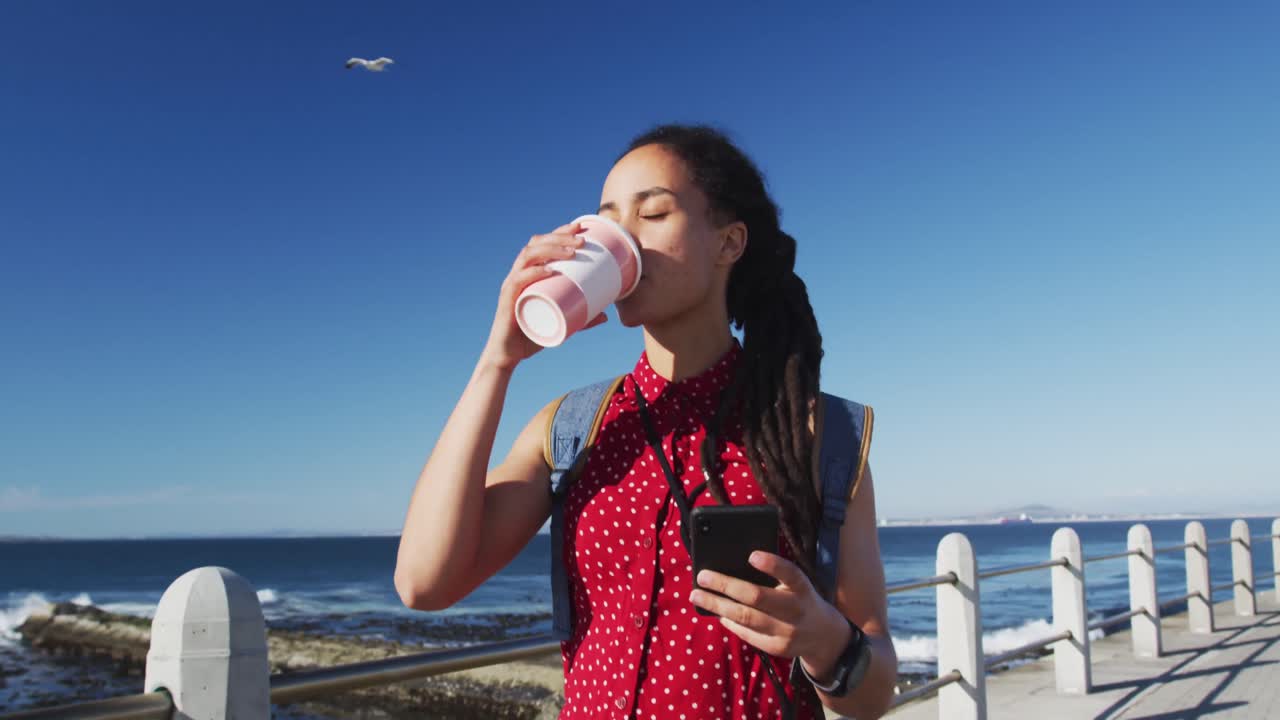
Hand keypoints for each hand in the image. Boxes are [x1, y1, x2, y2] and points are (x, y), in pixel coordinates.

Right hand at [481, 220, 608, 370]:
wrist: (508, 356)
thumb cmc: (531, 336)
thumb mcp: (562, 325)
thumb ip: (582, 319)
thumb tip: (606, 316)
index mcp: (528, 274)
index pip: (542, 244)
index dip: (560, 232)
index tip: (581, 227)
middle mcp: (518, 274)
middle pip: (536, 244)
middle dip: (559, 236)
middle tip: (582, 239)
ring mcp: (512, 286)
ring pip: (528, 257)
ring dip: (550, 249)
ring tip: (572, 251)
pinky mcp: (508, 301)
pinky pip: (519, 281)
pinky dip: (534, 273)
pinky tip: (549, 270)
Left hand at [689, 551, 850, 679]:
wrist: (824, 637)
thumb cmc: (801, 600)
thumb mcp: (797, 585)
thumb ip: (775, 576)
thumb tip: (733, 565)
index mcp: (802, 588)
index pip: (790, 573)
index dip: (772, 564)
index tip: (751, 555)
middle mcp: (795, 610)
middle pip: (757, 598)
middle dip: (725, 585)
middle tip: (702, 576)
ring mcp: (786, 632)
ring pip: (745, 618)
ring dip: (717, 605)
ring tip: (697, 595)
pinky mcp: (776, 648)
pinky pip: (746, 634)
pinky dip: (729, 622)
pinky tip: (717, 612)